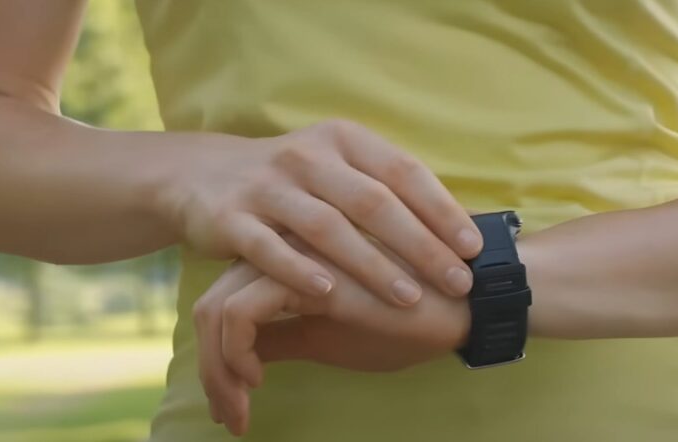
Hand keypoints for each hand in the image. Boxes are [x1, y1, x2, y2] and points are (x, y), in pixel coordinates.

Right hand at [159, 119, 480, 304]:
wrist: (203, 175)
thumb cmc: (291, 181)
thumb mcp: (335, 165)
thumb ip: (382, 186)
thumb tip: (451, 224)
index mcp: (341, 140)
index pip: (402, 171)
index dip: (441, 209)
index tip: (474, 248)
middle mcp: (306, 156)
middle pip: (373, 202)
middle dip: (420, 244)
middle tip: (458, 281)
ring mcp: (267, 186)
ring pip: (327, 227)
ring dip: (372, 264)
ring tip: (408, 297)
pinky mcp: (231, 218)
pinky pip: (269, 248)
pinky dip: (299, 270)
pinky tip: (330, 294)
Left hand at [193, 243, 469, 434]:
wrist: (458, 306)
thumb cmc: (399, 322)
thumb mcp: (325, 337)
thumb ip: (281, 338)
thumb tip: (243, 361)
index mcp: (285, 266)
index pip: (225, 303)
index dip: (217, 356)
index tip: (233, 400)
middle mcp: (281, 254)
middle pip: (212, 305)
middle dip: (211, 369)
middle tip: (229, 414)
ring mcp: (291, 261)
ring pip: (216, 310)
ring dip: (218, 370)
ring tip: (238, 409)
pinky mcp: (305, 275)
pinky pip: (240, 313)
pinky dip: (235, 353)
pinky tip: (259, 380)